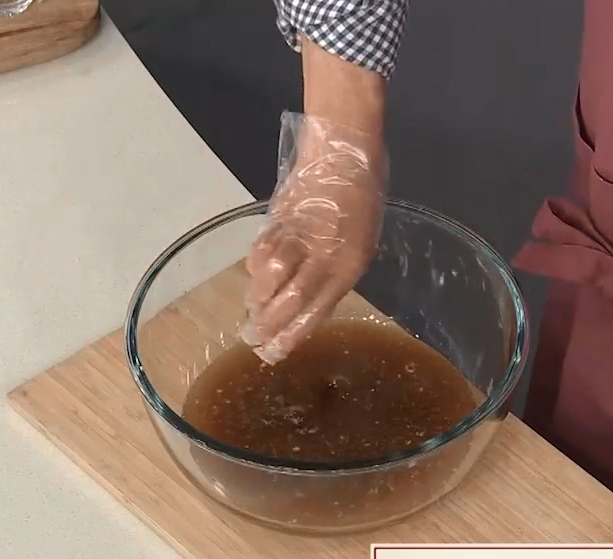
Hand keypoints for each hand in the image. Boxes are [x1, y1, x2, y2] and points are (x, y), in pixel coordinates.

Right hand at [241, 113, 385, 363]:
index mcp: (349, 264)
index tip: (273, 353)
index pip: (315, 310)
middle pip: (289, 299)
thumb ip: (335, 274)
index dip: (291, 335)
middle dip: (267, 324)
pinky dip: (254, 270)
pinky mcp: (280, 218)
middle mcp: (324, 253)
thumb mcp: (360, 244)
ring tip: (252, 310)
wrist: (344, 151)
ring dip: (256, 299)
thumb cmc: (360, 200)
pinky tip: (255, 278)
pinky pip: (261, 251)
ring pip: (269, 277)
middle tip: (252, 338)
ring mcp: (300, 235)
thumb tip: (305, 304)